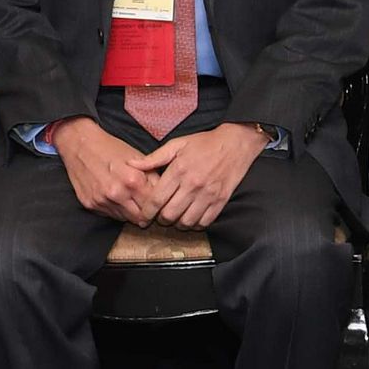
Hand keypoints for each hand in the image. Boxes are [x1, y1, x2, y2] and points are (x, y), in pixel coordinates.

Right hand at [54, 117, 161, 223]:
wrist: (81, 145)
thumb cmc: (111, 148)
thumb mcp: (138, 157)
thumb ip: (153, 177)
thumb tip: (165, 193)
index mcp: (133, 180)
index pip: (154, 205)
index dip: (159, 205)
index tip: (160, 204)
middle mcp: (117, 194)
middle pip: (140, 218)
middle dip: (146, 214)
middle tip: (148, 207)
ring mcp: (102, 201)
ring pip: (125, 219)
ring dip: (131, 212)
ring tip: (131, 200)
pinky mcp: (91, 205)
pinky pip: (110, 215)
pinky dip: (117, 210)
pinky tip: (117, 198)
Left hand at [133, 123, 270, 230]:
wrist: (236, 143)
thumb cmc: (204, 143)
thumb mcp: (177, 144)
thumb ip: (154, 158)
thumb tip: (132, 164)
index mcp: (178, 170)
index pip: (157, 199)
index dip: (147, 212)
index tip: (144, 215)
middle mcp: (193, 184)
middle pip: (169, 214)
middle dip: (161, 220)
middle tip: (160, 216)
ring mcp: (208, 194)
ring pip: (186, 222)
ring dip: (178, 224)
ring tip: (176, 218)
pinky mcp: (221, 200)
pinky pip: (205, 222)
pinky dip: (196, 225)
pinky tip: (192, 218)